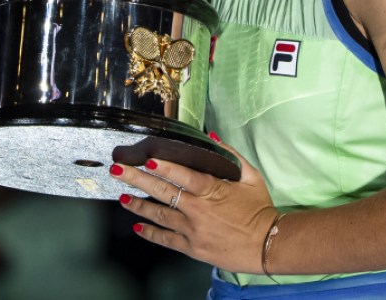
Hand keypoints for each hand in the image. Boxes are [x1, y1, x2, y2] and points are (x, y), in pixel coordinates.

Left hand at [111, 137, 278, 273]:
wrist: (267, 244)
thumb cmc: (260, 209)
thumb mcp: (251, 177)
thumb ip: (231, 156)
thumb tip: (213, 137)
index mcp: (213, 191)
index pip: (185, 176)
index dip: (165, 168)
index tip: (146, 160)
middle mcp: (198, 211)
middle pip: (163, 192)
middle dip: (138, 180)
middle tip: (118, 171)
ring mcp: (193, 230)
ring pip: (159, 215)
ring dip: (138, 206)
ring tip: (122, 197)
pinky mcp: (192, 248)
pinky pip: (166, 239)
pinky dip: (150, 233)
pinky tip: (137, 226)